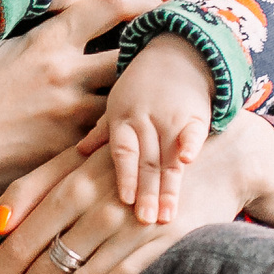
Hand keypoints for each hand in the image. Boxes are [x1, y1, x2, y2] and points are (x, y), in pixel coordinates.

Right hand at [0, 0, 160, 273]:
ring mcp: (70, 113)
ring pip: (129, 98)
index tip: (159, 4)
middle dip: (156, 51)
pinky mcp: (69, 150)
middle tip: (177, 51)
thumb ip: (41, 39)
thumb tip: (71, 21)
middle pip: (132, 52)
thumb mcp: (1, 52)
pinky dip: (127, 135)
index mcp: (47, 40)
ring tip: (166, 97)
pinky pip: (112, 138)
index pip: (110, 4)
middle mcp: (65, 71)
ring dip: (145, 97)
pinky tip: (140, 137)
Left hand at [0, 113, 273, 273]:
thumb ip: (38, 185)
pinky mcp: (166, 240)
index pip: (20, 233)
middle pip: (41, 258)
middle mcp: (100, 199)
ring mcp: (133, 221)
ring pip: (76, 273)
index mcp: (75, 176)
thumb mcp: (86, 158)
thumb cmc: (138, 158)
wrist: (218, 152)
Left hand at [94, 34, 213, 225]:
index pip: (122, 152)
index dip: (123, 176)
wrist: (180, 52)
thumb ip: (102, 132)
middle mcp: (144, 119)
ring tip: (166, 216)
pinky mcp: (196, 114)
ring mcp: (171, 117)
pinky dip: (190, 143)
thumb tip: (77, 154)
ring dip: (167, 186)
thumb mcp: (118, 105)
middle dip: (145, 192)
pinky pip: (193, 130)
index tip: (124, 202)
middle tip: (144, 221)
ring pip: (168, 156)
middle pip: (145, 160)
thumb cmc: (143, 86)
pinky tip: (187, 160)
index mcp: (122, 119)